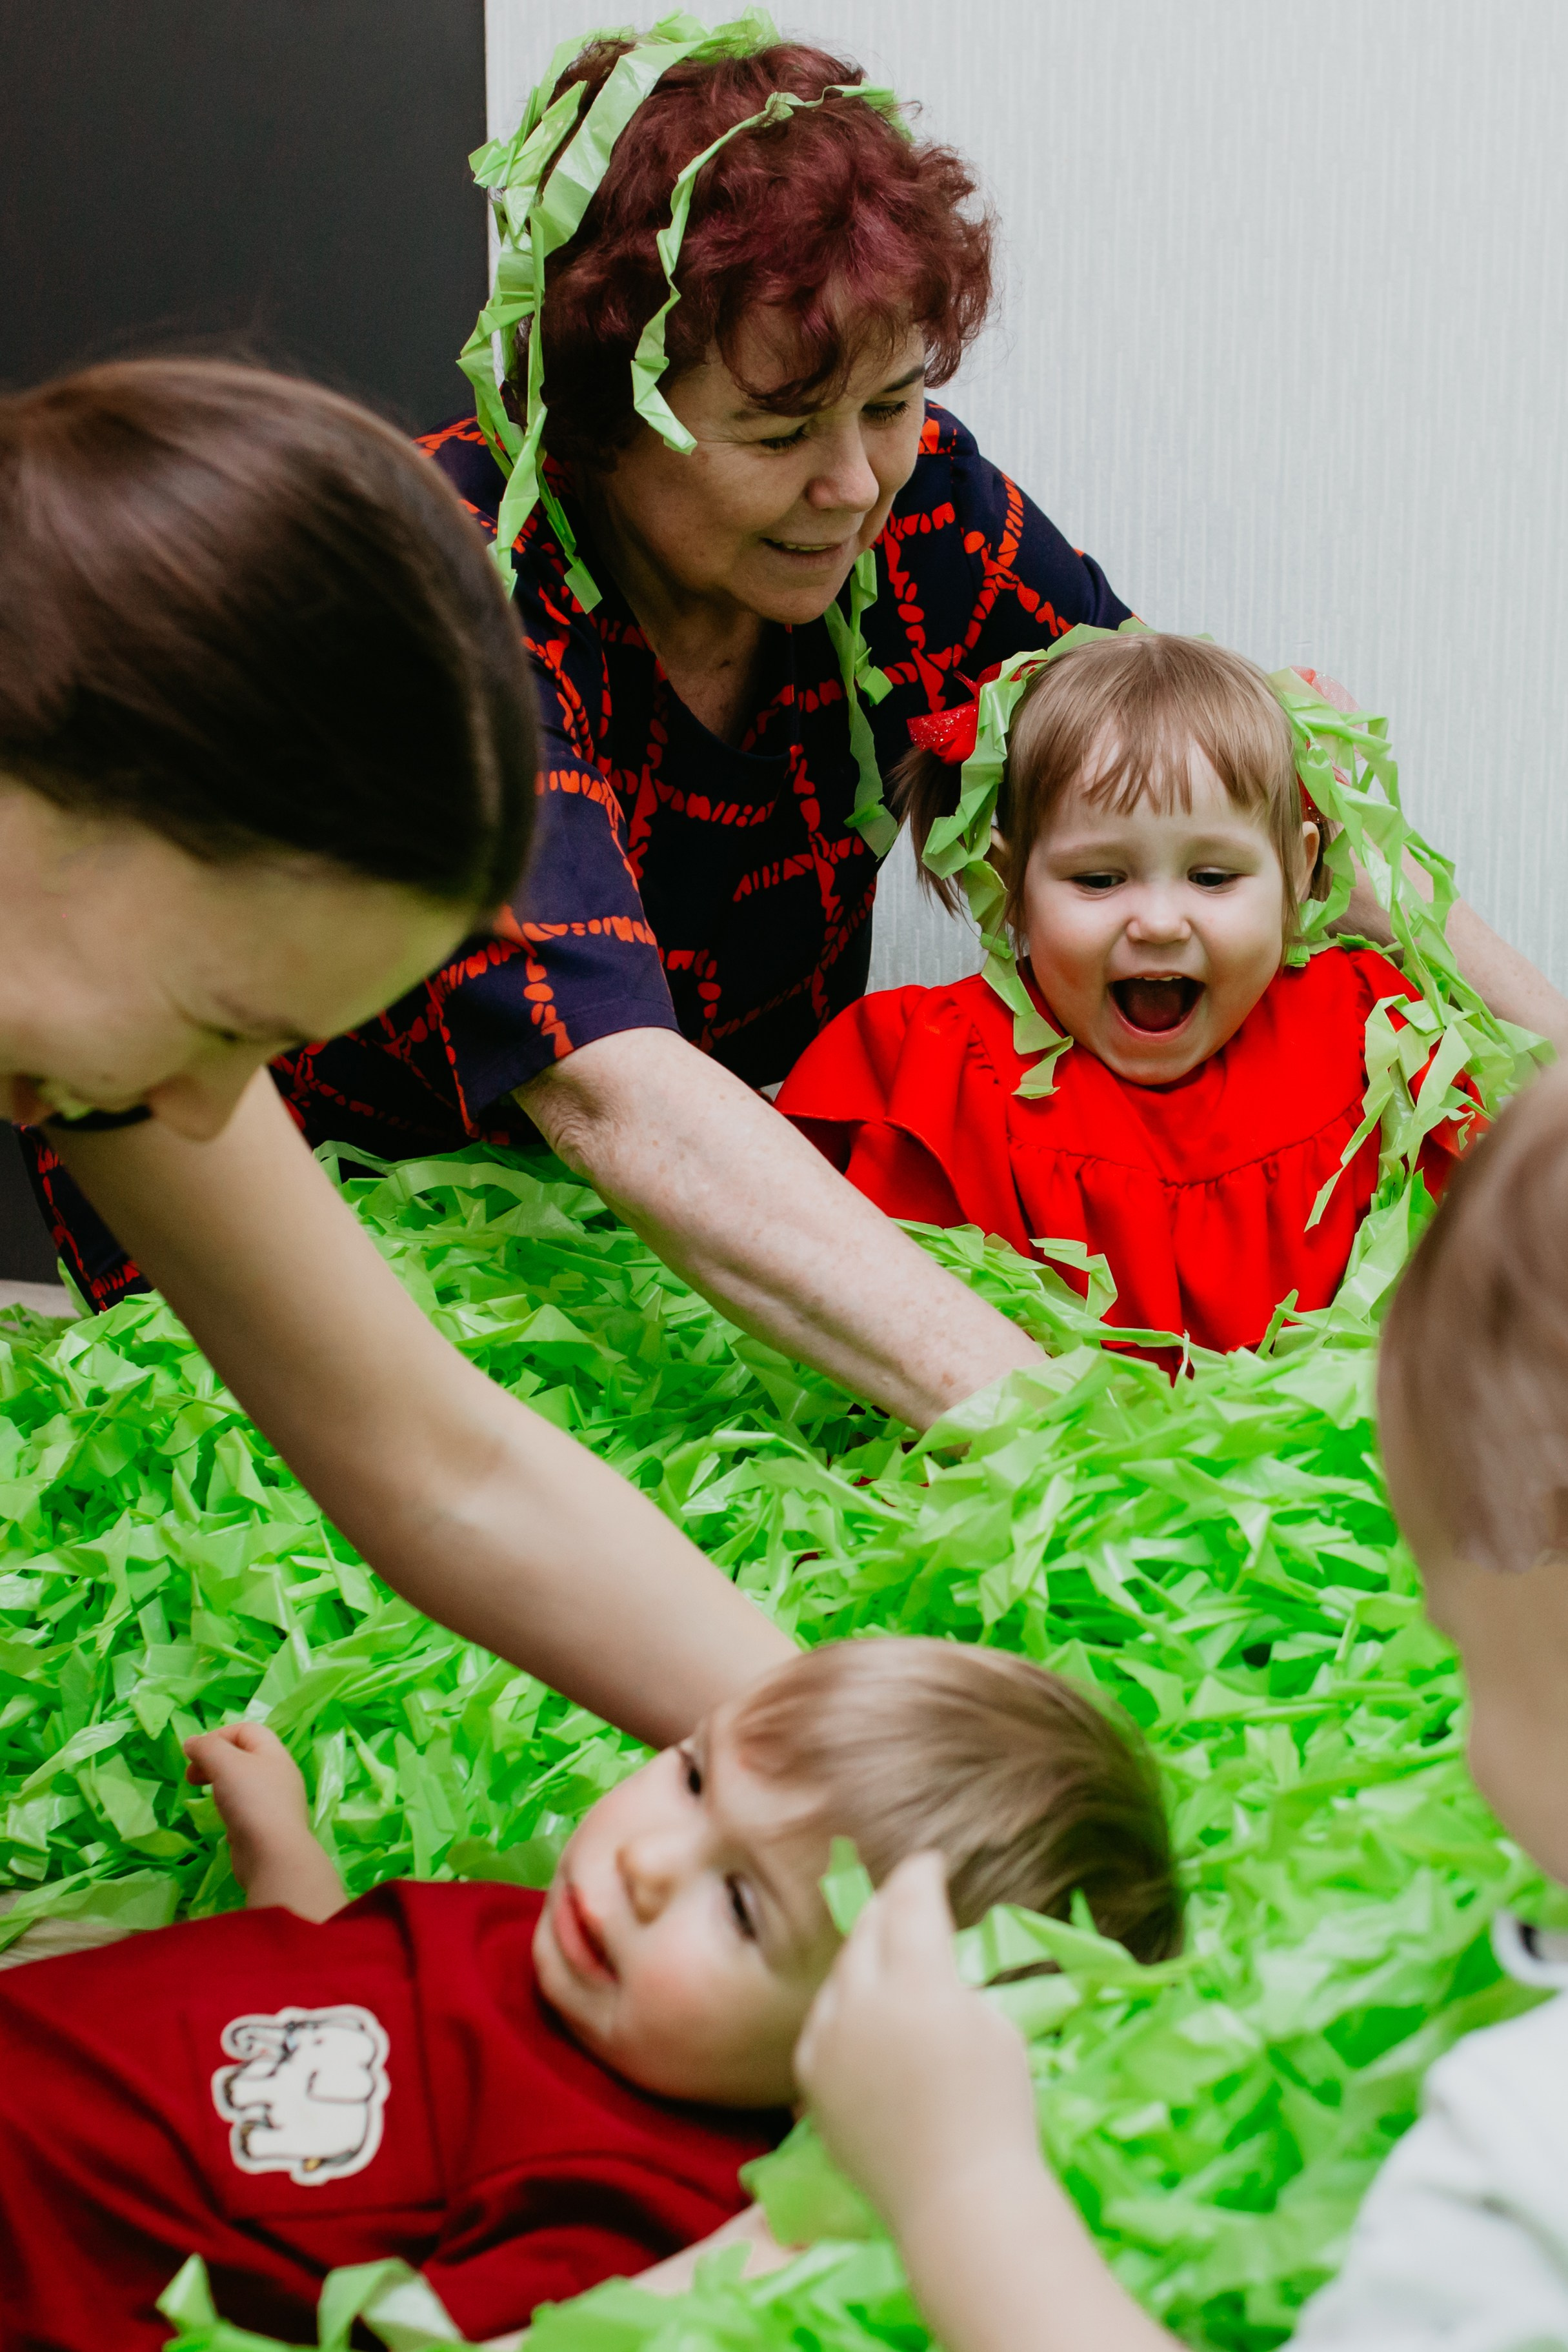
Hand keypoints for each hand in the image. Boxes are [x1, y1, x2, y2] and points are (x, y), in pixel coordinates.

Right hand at [184, 1720, 345, 1919]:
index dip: (218, 1735)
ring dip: (219, 1781)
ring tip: (200, 1793)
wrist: (273, 1856)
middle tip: (190, 1777)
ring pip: (242, 1781)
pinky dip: (227, 1804)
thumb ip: (207, 1748)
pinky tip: (219, 1816)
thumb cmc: (251, 1801)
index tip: (194, 1754)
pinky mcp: (266, 1826)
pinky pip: (244, 1806)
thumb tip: (192, 1742)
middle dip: (213, 1760)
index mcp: (274, 1754)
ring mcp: (274, 1802)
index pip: (246, 1730)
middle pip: (243, 1755)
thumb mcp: (226, 1764)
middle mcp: (278, 1774)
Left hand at [794, 1852, 1040, 2237]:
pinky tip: (859, 2007)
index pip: (911, 1900)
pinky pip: (822, 2020)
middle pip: (869, 1928)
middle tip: (907, 1895)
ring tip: (884, 1946)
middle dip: (889, 1905)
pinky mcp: (811, 2076)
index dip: (921, 1874)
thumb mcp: (994, 2023)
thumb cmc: (998, 2110)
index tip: (931, 1862)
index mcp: (918, 1979)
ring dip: (864, 1952)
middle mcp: (862, 1999)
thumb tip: (929, 1962)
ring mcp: (829, 2038)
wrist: (957, 2199)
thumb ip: (951, 1979)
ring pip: (841, 1972)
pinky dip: (843, 2003)